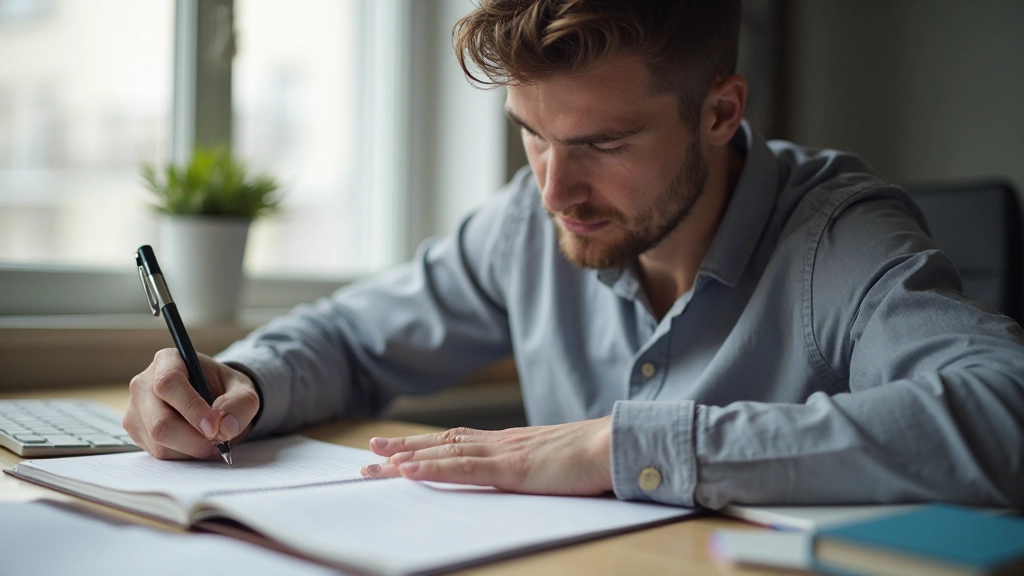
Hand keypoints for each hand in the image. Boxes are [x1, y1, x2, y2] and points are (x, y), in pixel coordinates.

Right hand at [123, 349, 259, 459]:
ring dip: (192, 449)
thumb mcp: (243, 390)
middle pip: (160, 421)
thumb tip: (225, 426)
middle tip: (220, 442)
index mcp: (167, 361)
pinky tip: (198, 443)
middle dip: (194, 439)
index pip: (169, 384)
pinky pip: (159, 454)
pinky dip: (185, 455)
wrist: (214, 401)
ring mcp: (137, 411)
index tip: (214, 427)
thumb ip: (240, 403)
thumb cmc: (225, 390)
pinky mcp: (138, 433)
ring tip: (213, 441)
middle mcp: (144, 385)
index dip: (191, 408)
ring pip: (159, 443)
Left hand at [360, 416, 612, 494]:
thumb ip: (534, 467)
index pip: (457, 442)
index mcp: (510, 443)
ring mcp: (504, 453)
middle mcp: (500, 442)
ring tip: (376, 462)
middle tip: (370, 455)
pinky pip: (464, 468)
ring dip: (407, 458)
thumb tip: (526, 474)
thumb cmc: (594, 457)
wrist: (617, 445)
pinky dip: (432, 469)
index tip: (397, 451)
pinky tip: (408, 471)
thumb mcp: (555, 463)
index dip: (425, 446)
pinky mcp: (512, 468)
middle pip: (442, 444)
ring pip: (444, 454)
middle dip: (404, 451)